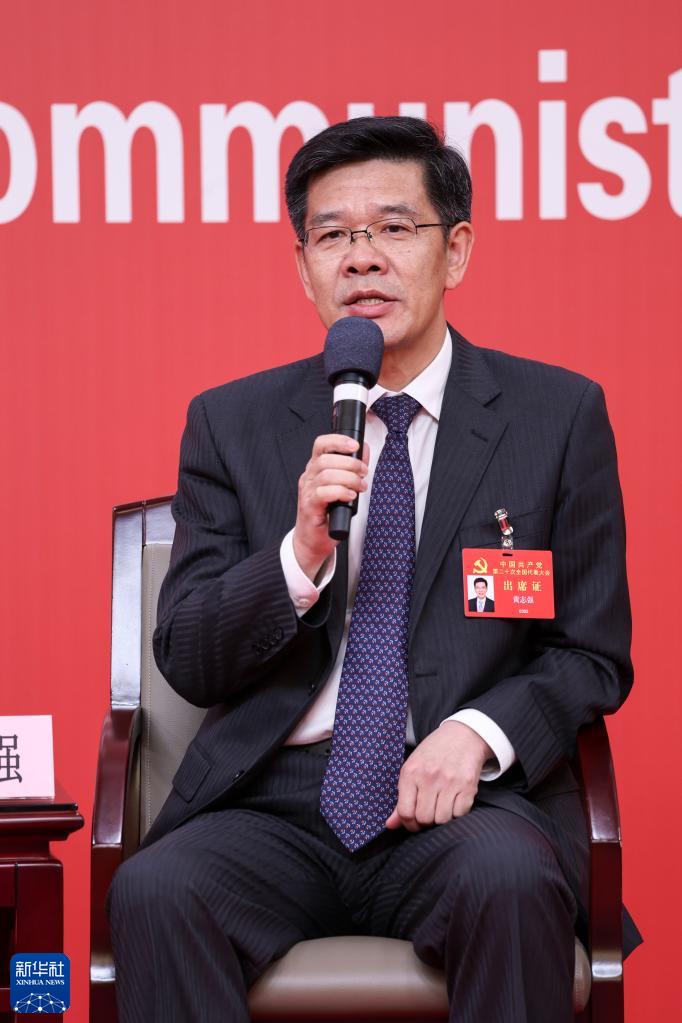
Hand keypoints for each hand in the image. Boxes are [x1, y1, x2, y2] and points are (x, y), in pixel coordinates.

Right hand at [293, 434, 369, 580]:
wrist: (312, 540)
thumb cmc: (328, 514)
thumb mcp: (343, 486)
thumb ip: (352, 468)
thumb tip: (365, 450)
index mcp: (315, 468)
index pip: (320, 444)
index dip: (338, 440)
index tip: (355, 445)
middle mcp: (308, 477)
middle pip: (326, 459)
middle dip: (350, 463)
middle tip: (364, 472)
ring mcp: (307, 492)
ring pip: (326, 474)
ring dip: (349, 479)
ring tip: (360, 487)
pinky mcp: (309, 506)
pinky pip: (323, 493)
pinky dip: (340, 492)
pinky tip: (350, 496)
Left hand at [385, 721, 493, 831]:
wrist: (462, 735)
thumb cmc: (434, 753)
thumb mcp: (412, 768)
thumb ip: (402, 798)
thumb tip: (390, 825)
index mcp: (411, 772)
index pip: (405, 812)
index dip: (409, 824)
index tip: (414, 822)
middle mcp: (429, 776)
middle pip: (424, 819)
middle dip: (426, 822)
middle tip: (429, 813)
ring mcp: (449, 781)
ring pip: (442, 819)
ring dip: (442, 817)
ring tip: (441, 806)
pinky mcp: (467, 785)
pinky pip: (460, 814)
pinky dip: (457, 813)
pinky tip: (454, 801)